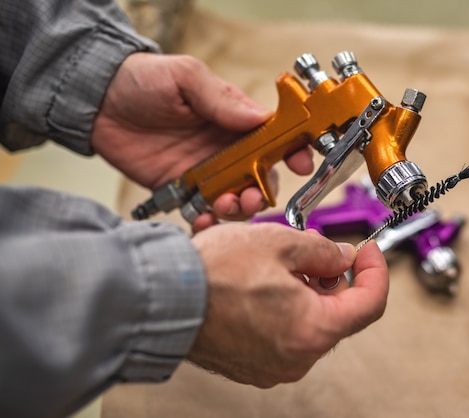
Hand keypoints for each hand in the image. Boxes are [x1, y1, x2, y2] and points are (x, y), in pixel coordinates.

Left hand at [92, 53, 313, 223]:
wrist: (98, 101)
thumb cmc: (143, 80)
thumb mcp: (186, 78)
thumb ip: (221, 100)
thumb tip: (259, 119)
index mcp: (234, 119)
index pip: (274, 138)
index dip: (292, 151)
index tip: (301, 163)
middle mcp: (226, 149)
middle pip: (261, 177)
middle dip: (264, 191)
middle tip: (252, 195)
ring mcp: (206, 171)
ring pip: (236, 198)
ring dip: (240, 208)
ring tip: (227, 204)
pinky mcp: (182, 189)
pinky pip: (204, 212)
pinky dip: (209, 221)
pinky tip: (204, 218)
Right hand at [187, 223, 388, 387]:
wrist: (163, 298)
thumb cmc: (211, 275)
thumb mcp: (280, 242)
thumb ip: (323, 251)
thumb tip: (343, 257)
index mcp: (312, 329)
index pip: (370, 304)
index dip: (375, 271)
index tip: (368, 252)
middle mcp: (297, 357)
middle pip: (338, 313)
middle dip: (332, 277)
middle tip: (314, 250)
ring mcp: (274, 366)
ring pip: (310, 323)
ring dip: (307, 292)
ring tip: (280, 264)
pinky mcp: (254, 365)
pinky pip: (285, 335)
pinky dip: (286, 309)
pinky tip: (265, 286)